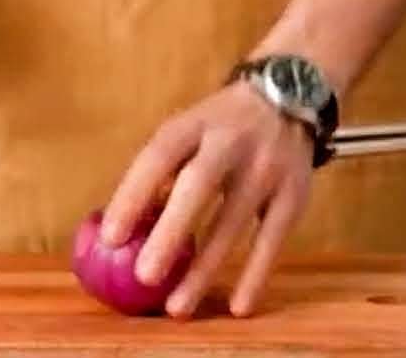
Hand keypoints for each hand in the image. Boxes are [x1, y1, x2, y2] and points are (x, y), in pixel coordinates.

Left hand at [99, 79, 316, 318]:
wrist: (287, 98)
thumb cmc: (218, 126)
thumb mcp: (187, 129)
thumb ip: (161, 171)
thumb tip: (124, 227)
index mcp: (192, 124)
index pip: (157, 158)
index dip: (132, 196)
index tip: (110, 237)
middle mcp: (230, 143)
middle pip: (198, 188)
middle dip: (171, 233)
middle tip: (144, 276)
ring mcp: (266, 168)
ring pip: (234, 223)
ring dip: (206, 269)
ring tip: (178, 306)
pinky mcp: (295, 194)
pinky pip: (272, 240)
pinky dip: (255, 275)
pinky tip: (238, 306)